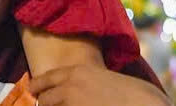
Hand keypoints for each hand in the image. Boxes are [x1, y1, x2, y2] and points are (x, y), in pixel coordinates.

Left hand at [29, 63, 170, 105]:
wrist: (142, 102)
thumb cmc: (128, 91)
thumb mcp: (101, 78)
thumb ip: (84, 82)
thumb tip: (70, 92)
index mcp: (77, 71)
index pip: (46, 79)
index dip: (38, 86)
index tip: (33, 90)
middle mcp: (70, 86)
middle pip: (43, 99)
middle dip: (44, 103)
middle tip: (44, 105)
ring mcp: (72, 103)